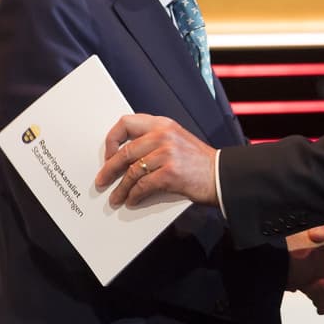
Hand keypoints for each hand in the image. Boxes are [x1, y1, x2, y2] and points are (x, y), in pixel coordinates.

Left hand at [94, 114, 217, 207]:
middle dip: (109, 169)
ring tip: (115, 197)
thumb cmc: (199, 162)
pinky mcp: (170, 173)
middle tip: (102, 180)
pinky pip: (142, 186)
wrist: (221, 175)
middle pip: (124, 152)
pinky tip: (132, 200)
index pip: (125, 123)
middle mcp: (164, 135)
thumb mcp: (177, 139)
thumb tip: (125, 157)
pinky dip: (133, 195)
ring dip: (120, 188)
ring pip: (131, 172)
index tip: (109, 154)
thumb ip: (153, 140)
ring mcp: (167, 154)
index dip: (112, 139)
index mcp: (163, 124)